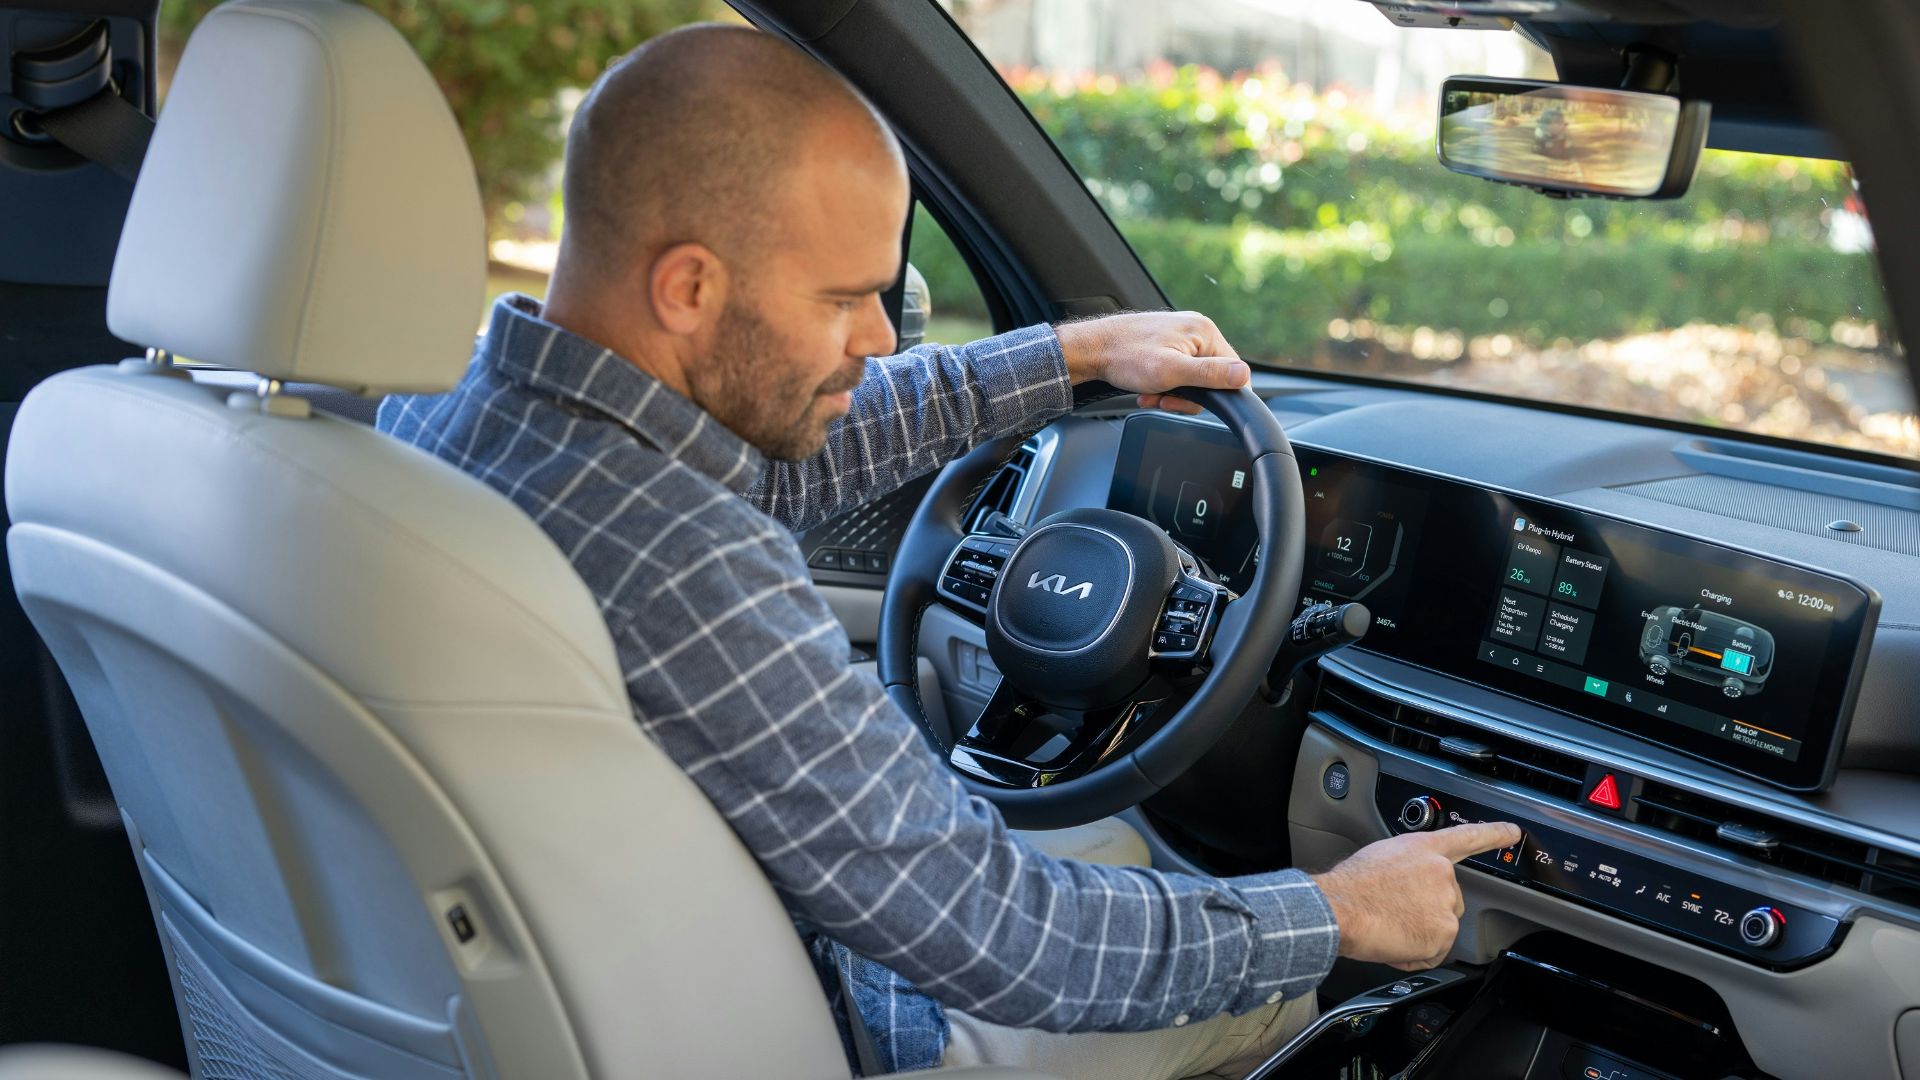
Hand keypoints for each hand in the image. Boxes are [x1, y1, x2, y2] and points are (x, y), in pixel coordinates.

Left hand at [1053, 311, 1250, 413]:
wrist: (1091, 350)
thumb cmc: (1125, 356)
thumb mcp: (1172, 372)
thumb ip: (1210, 375)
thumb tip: (1244, 375)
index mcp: (1204, 332)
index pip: (1232, 370)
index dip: (1217, 394)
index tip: (1192, 403)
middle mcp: (1196, 330)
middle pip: (1210, 377)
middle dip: (1186, 394)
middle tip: (1164, 397)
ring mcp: (1180, 337)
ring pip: (1192, 378)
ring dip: (1171, 392)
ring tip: (1151, 392)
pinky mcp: (1166, 345)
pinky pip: (1177, 373)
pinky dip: (1163, 386)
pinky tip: (1147, 389)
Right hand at [1310, 821, 1521, 971]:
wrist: (1340, 908)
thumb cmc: (1349, 885)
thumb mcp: (1380, 858)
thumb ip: (1407, 867)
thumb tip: (1407, 886)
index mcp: (1424, 850)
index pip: (1467, 837)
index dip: (1494, 834)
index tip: (1514, 832)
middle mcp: (1441, 873)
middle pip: (1448, 900)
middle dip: (1427, 911)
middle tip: (1395, 912)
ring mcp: (1445, 903)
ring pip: (1439, 929)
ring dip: (1418, 934)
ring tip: (1389, 925)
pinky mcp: (1443, 932)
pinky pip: (1432, 954)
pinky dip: (1414, 955)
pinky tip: (1393, 941)